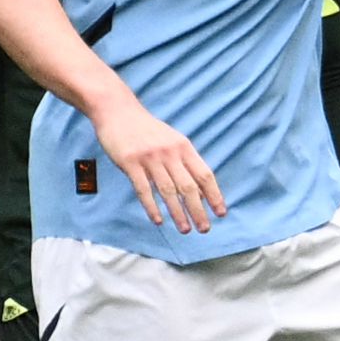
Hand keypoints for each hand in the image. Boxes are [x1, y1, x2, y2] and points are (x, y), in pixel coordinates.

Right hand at [94, 88, 224, 233]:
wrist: (118, 110)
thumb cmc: (147, 130)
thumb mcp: (171, 140)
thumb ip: (184, 161)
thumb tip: (199, 191)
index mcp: (183, 147)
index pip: (204, 174)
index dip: (214, 195)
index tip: (221, 213)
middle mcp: (170, 152)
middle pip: (189, 186)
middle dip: (199, 210)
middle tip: (205, 229)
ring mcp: (150, 158)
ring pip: (168, 191)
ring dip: (178, 213)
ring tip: (185, 229)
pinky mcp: (130, 162)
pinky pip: (143, 189)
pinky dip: (152, 207)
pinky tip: (159, 221)